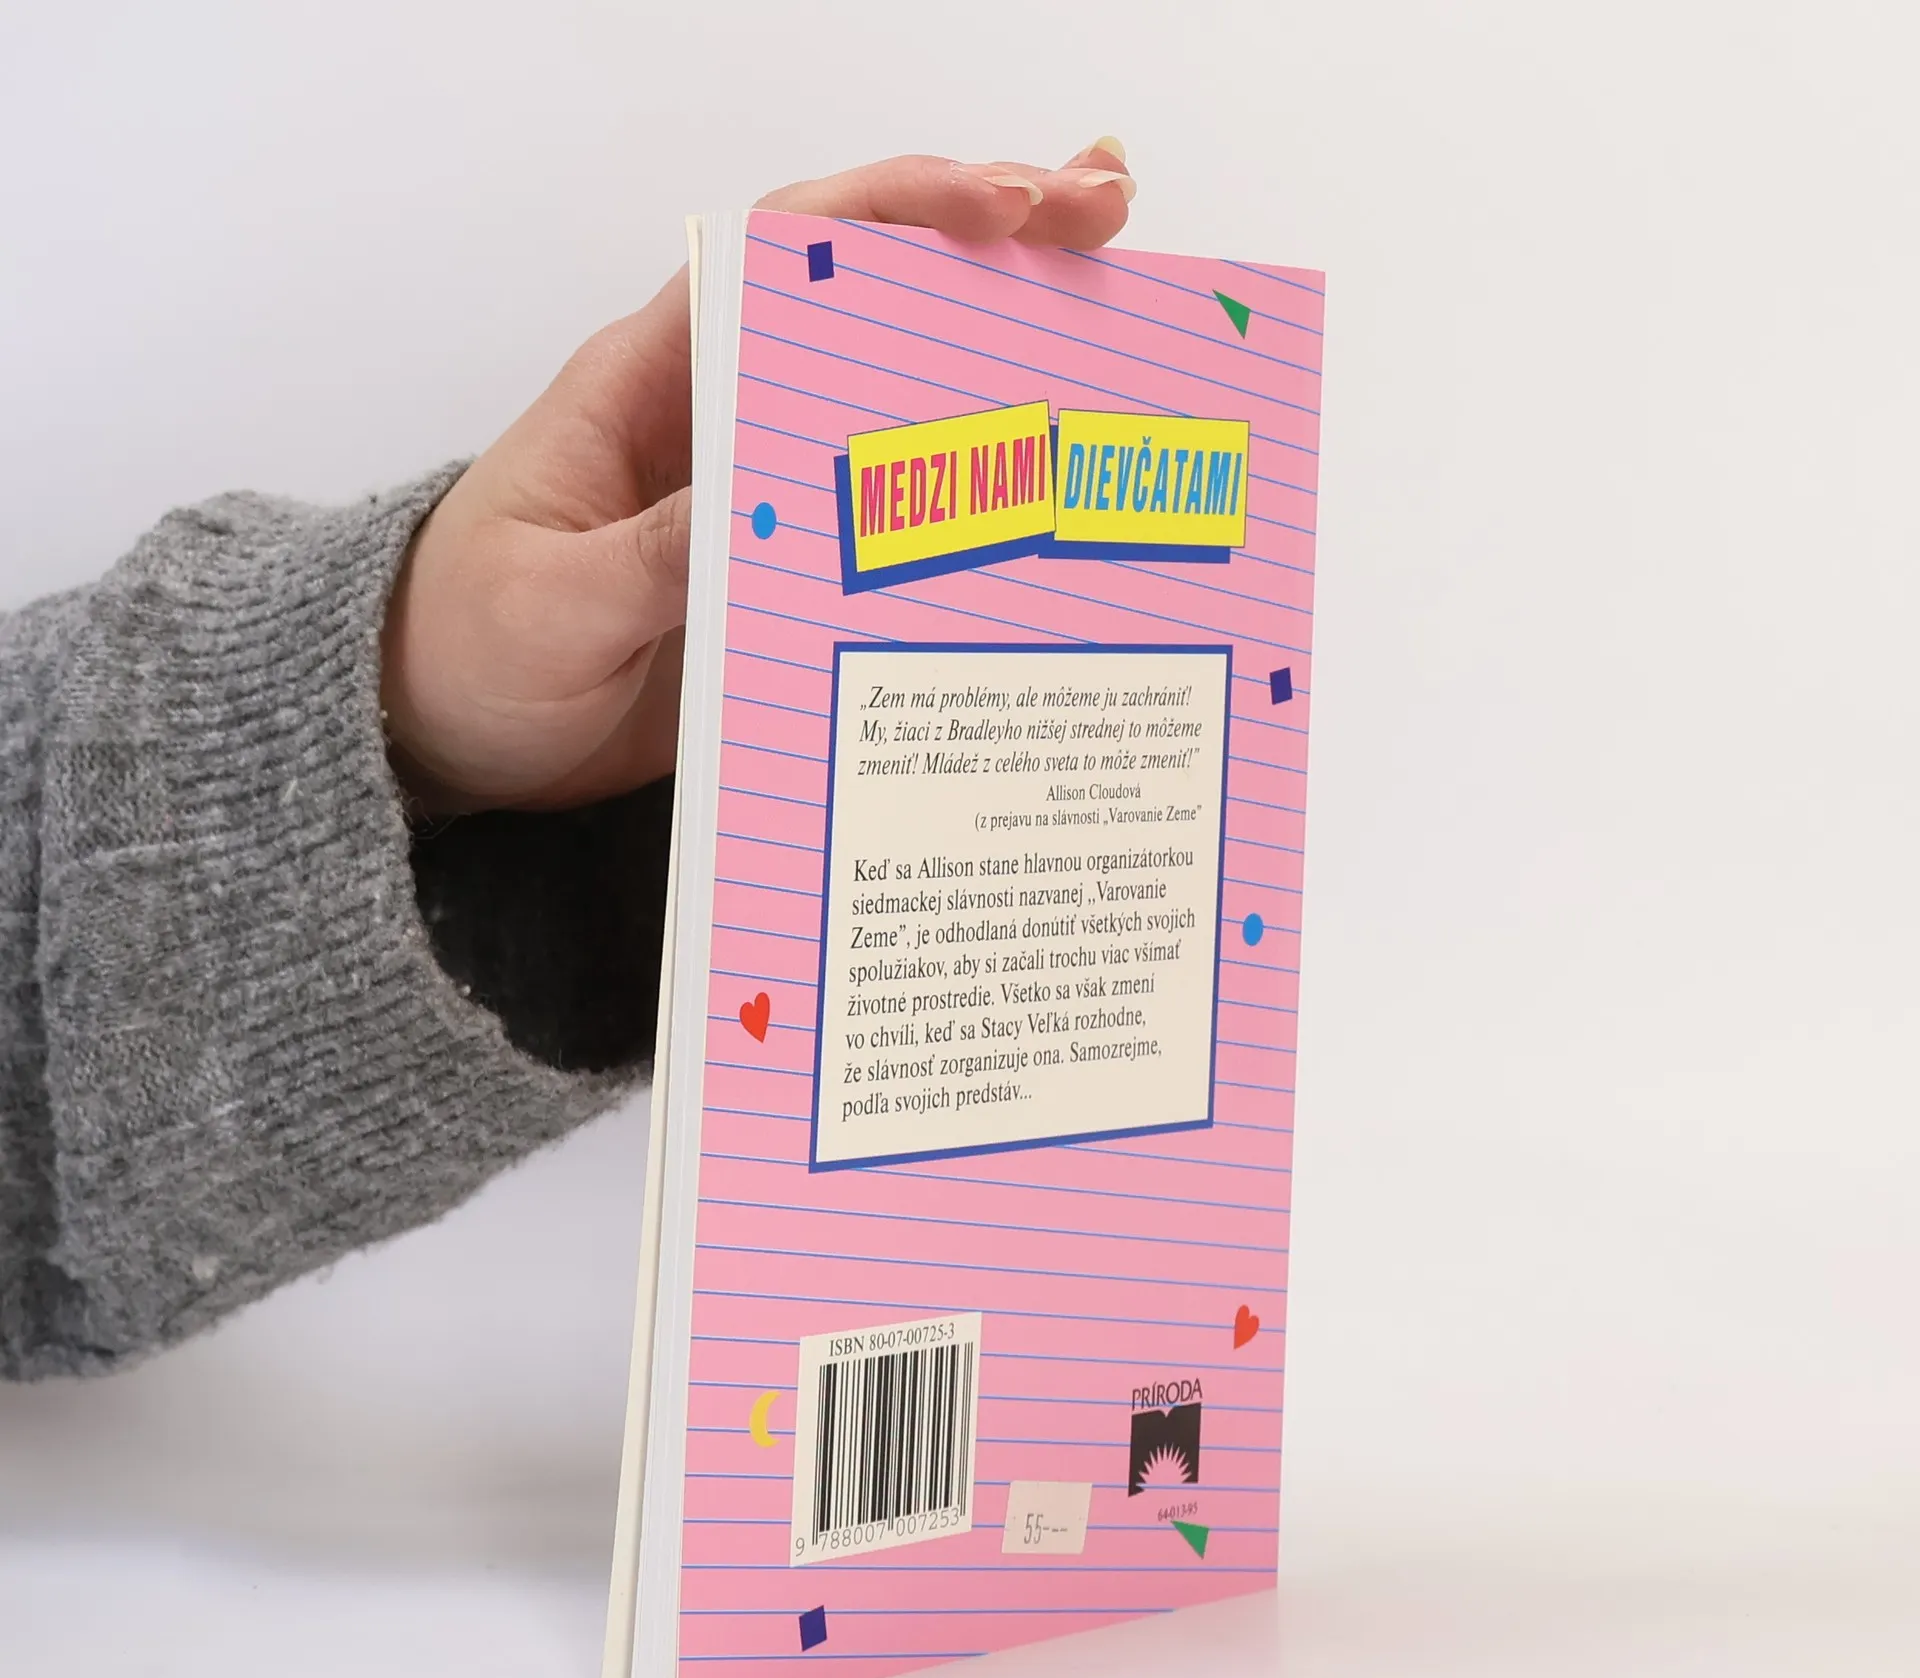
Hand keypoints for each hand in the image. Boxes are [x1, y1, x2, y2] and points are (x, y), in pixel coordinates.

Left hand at [380, 141, 1135, 814]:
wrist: (449, 734)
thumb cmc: (469, 645)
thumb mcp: (554, 604)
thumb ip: (657, 556)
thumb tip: (767, 508)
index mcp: (654, 384)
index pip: (785, 255)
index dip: (896, 212)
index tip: (1004, 204)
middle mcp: (725, 420)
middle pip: (871, 304)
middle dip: (989, 248)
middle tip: (1109, 217)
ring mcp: (768, 499)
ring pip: (900, 404)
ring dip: (1002, 358)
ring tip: (1121, 317)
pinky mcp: (791, 577)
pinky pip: (897, 523)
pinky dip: (975, 498)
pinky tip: (1053, 498)